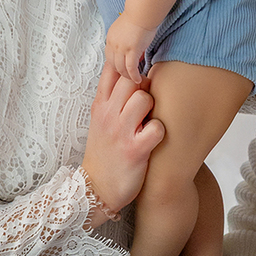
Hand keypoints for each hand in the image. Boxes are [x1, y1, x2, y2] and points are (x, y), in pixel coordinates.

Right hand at [82, 63, 164, 218]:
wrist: (96, 188)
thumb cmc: (105, 150)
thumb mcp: (100, 119)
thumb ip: (113, 97)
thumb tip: (136, 74)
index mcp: (100, 105)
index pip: (112, 69)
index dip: (128, 68)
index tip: (136, 79)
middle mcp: (108, 115)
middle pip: (132, 79)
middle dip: (144, 87)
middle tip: (146, 105)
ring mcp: (121, 132)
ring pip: (144, 99)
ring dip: (153, 108)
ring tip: (148, 122)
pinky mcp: (135, 150)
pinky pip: (156, 128)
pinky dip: (159, 132)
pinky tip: (153, 140)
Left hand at [105, 13, 156, 84]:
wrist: (142, 12)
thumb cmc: (139, 17)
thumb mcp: (126, 29)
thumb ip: (126, 40)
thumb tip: (134, 51)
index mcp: (110, 38)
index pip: (109, 57)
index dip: (116, 64)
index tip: (123, 68)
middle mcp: (113, 44)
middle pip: (113, 65)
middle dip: (121, 72)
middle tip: (129, 76)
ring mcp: (121, 48)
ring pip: (121, 69)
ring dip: (127, 76)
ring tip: (134, 79)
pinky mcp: (131, 51)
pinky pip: (131, 68)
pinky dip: (134, 76)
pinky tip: (138, 79)